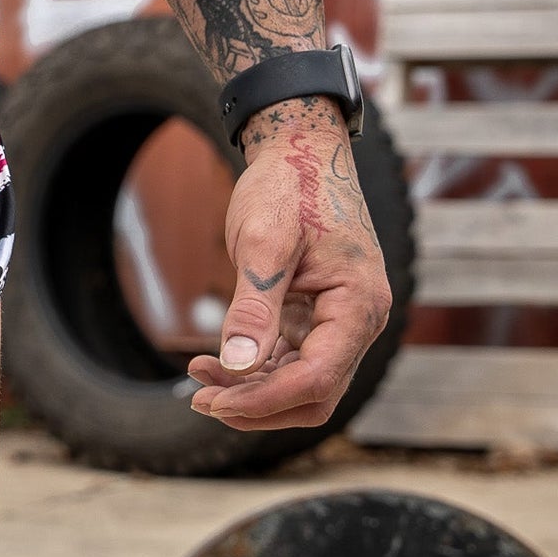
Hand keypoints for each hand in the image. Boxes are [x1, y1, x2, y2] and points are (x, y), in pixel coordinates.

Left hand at [187, 97, 392, 430]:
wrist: (301, 152)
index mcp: (358, 304)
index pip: (318, 378)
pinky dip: (256, 369)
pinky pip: (292, 361)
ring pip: (302, 384)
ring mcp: (340, 322)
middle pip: (315, 394)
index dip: (265, 399)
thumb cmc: (288, 186)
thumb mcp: (263, 243)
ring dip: (252, 390)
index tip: (212, 401)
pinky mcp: (318, 317)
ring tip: (198, 374)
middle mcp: (358, 321)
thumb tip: (237, 365)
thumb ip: (254, 306)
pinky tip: (214, 360)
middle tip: (200, 399)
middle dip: (257, 405)